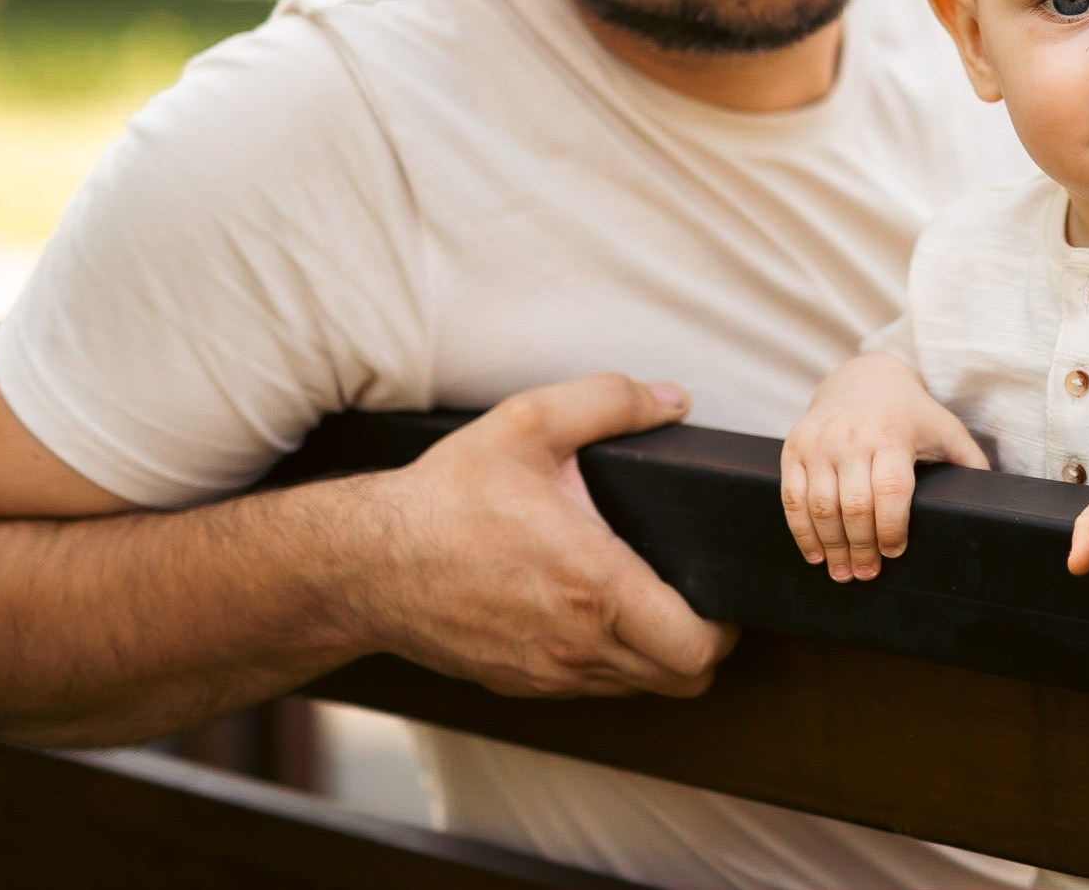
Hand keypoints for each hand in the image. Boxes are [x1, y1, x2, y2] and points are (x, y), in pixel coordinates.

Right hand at [347, 374, 736, 699]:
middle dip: (703, 644)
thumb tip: (674, 401)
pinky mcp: (517, 684)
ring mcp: (545, 675)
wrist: (362, 561)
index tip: (720, 587)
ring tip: (647, 598)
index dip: (726, 626)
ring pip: (636, 687)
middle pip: (681, 681)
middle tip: (695, 593)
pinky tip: (593, 613)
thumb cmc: (446, 496)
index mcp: (594, 587)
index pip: (696, 649)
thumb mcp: (529, 423)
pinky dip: (609, 661)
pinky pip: (590, 687)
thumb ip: (611, 401)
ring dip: (655, 654)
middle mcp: (575, 645)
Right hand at [780, 354, 988, 581]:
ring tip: (843, 573)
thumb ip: (968, 460)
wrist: (862, 378)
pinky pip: (792, 497)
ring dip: (831, 547)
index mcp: (892, 435)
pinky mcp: (794, 448)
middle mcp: (851, 438)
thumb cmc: (910, 413)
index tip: (896, 552)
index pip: (890, 490)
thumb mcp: (944, 428)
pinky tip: (816, 554)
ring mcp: (819, 443)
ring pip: (820, 506)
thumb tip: (995, 497)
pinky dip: (801, 532)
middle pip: (853, 505)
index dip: (891, 528)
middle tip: (868, 574)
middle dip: (861, 547)